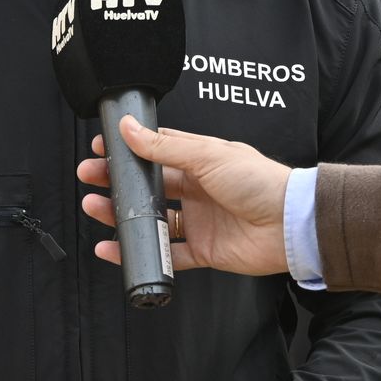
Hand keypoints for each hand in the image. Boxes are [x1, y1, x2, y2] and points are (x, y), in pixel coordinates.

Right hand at [78, 115, 289, 276]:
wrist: (290, 224)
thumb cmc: (260, 182)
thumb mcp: (208, 155)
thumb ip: (166, 146)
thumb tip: (130, 128)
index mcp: (201, 160)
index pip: (157, 150)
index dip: (129, 149)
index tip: (101, 148)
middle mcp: (198, 188)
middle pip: (148, 185)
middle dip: (117, 182)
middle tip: (89, 178)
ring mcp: (199, 220)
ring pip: (152, 219)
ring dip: (122, 215)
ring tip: (95, 208)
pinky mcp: (203, 249)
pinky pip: (166, 253)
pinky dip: (140, 252)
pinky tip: (116, 248)